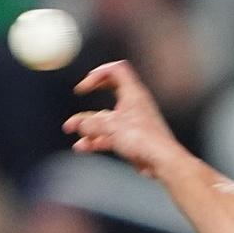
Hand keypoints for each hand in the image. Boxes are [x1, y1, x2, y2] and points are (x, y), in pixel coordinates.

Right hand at [64, 61, 184, 177]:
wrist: (162, 162)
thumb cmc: (145, 141)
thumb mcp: (111, 127)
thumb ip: (91, 123)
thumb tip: (78, 124)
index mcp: (133, 94)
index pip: (116, 70)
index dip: (98, 73)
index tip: (86, 85)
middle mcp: (134, 104)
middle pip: (112, 87)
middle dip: (94, 89)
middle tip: (82, 91)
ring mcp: (132, 121)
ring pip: (108, 116)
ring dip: (89, 123)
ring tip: (71, 130)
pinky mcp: (132, 138)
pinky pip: (110, 135)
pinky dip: (96, 139)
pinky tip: (83, 147)